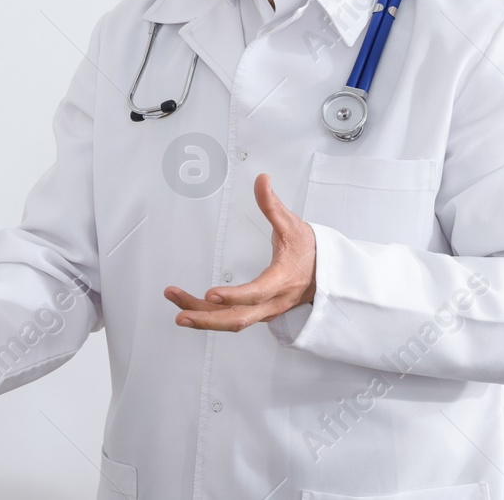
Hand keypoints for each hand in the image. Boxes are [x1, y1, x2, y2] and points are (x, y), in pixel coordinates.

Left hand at [164, 173, 316, 330]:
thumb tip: (261, 180)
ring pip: (232, 322)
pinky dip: (210, 316)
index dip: (234, 296)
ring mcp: (264, 311)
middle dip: (207, 319)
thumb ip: (272, 204)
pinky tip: (190, 309)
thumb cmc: (310, 251)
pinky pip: (232, 319)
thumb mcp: (292, 225)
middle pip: (239, 319)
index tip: (211, 294)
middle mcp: (272, 302)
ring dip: (203, 318)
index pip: (256, 293)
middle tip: (181, 315)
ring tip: (177, 307)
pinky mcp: (258, 312)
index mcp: (282, 281)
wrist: (326, 273)